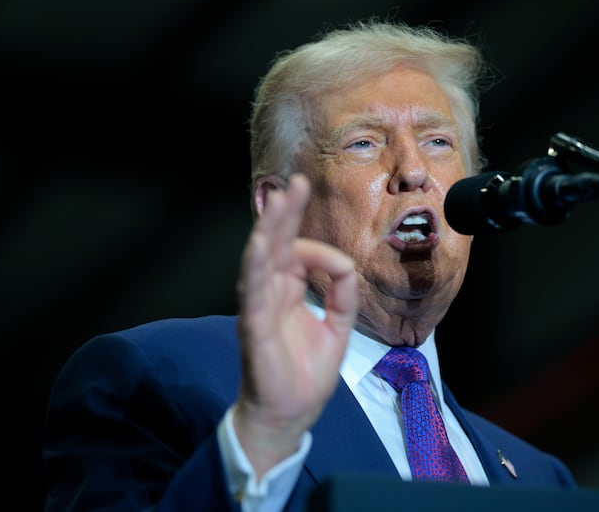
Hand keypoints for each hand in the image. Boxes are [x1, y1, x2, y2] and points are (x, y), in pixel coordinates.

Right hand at [232, 173, 357, 475]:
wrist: (289, 415)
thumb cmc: (306, 372)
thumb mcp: (337, 327)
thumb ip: (344, 294)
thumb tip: (346, 264)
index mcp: (288, 290)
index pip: (298, 252)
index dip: (318, 248)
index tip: (342, 267)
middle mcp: (270, 293)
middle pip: (276, 245)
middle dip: (286, 213)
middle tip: (296, 183)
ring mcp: (259, 307)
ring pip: (260, 261)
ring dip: (269, 230)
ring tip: (278, 201)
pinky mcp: (254, 327)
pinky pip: (253, 293)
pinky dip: (255, 267)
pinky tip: (261, 244)